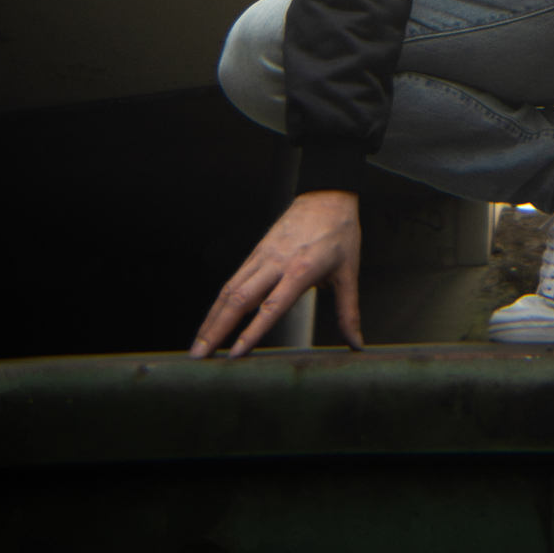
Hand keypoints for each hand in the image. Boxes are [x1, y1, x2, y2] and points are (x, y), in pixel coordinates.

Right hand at [190, 189, 362, 358]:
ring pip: (229, 289)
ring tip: (198, 344)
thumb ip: (348, 312)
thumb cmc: (339, 233)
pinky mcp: (257, 252)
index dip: (251, 333)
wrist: (327, 196)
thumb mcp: (349, 273)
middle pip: (239, 299)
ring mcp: (262, 256)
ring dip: (211, 318)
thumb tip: (355, 342)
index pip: (271, 307)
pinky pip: (234, 279)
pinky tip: (212, 317)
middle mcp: (276, 263)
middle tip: (200, 357)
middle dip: (216, 330)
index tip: (234, 355)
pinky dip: (219, 301)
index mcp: (300, 270)